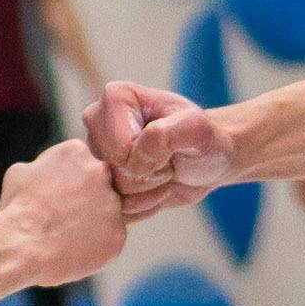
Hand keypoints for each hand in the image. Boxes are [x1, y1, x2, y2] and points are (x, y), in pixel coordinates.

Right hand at [0, 139, 132, 285]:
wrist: (22, 249)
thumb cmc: (17, 210)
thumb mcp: (20, 173)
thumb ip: (43, 166)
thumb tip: (47, 170)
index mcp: (76, 152)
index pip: (82, 162)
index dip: (69, 181)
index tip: (58, 195)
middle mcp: (100, 172)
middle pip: (100, 184)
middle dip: (86, 198)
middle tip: (65, 216)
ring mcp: (113, 203)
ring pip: (108, 212)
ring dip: (94, 221)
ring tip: (67, 235)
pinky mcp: (118, 233)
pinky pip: (111, 238)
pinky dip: (97, 245)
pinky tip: (76, 249)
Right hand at [86, 82, 234, 206]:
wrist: (209, 161)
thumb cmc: (204, 139)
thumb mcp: (197, 129)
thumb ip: (167, 134)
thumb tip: (135, 154)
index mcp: (116, 97)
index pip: (120, 148)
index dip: (151, 157)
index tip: (169, 145)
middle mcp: (97, 121)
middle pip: (111, 171)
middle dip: (147, 175)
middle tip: (167, 160)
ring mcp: (96, 152)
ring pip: (112, 192)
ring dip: (146, 192)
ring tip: (163, 173)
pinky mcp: (100, 178)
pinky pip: (115, 208)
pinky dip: (142, 206)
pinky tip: (156, 189)